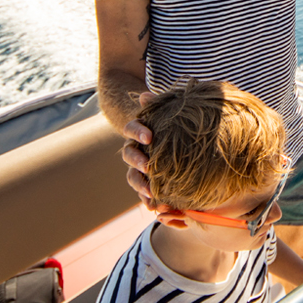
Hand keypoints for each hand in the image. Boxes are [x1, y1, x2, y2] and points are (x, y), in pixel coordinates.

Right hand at [121, 92, 168, 211]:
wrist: (173, 141)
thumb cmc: (169, 124)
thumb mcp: (166, 113)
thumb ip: (158, 105)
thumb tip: (144, 95)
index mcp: (138, 132)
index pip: (132, 129)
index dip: (138, 132)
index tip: (149, 136)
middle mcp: (135, 150)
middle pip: (129, 156)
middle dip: (137, 161)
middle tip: (148, 166)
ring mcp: (139, 168)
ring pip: (133, 177)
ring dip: (140, 185)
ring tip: (150, 193)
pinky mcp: (147, 183)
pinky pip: (144, 193)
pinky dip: (148, 200)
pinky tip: (155, 207)